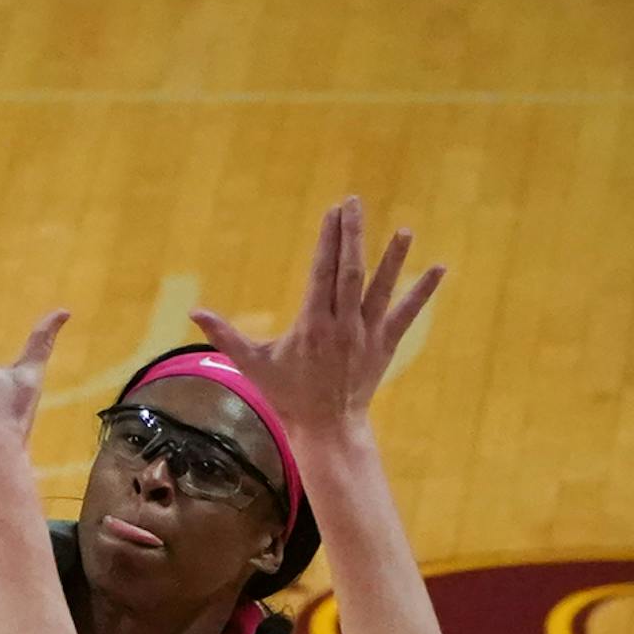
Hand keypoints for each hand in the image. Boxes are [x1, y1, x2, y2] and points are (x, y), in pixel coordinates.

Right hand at [191, 199, 441, 436]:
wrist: (326, 429)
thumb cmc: (287, 395)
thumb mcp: (253, 364)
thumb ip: (225, 335)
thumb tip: (194, 312)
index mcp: (311, 325)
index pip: (321, 272)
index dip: (328, 240)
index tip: (332, 212)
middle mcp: (341, 326)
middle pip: (350, 272)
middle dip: (352, 236)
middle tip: (355, 203)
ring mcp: (366, 335)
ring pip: (380, 290)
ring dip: (393, 259)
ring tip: (405, 231)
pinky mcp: (384, 346)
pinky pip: (405, 314)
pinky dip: (422, 292)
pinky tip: (439, 268)